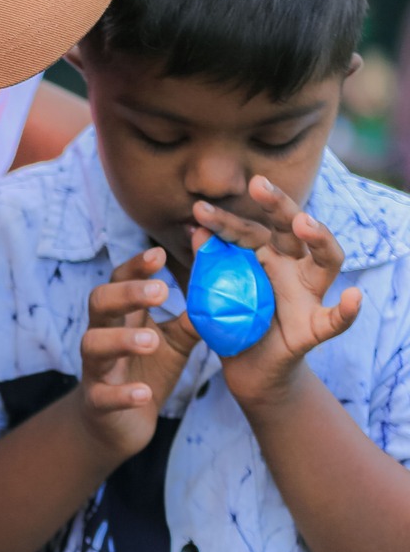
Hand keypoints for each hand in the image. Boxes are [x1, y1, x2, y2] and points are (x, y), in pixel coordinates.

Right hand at [76, 248, 196, 460]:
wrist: (119, 423)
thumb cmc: (147, 371)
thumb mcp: (175, 341)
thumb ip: (193, 317)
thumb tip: (224, 286)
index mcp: (122, 317)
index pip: (120, 281)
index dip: (136, 267)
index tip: (160, 254)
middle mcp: (102, 335)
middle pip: (99, 303)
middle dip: (126, 294)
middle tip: (160, 290)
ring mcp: (96, 368)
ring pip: (93, 344)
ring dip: (121, 340)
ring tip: (151, 342)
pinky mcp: (97, 402)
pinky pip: (103, 395)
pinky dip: (122, 393)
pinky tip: (143, 393)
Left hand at [193, 178, 361, 406]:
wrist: (246, 367)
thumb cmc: (231, 321)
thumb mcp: (212, 292)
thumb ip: (207, 265)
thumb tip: (196, 231)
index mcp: (264, 255)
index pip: (248, 231)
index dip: (225, 221)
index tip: (199, 210)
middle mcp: (290, 268)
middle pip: (292, 230)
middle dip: (278, 205)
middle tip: (259, 184)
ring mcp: (307, 295)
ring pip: (325, 262)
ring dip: (319, 239)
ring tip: (305, 223)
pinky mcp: (314, 327)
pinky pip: (336, 319)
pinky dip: (348, 310)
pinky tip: (355, 298)